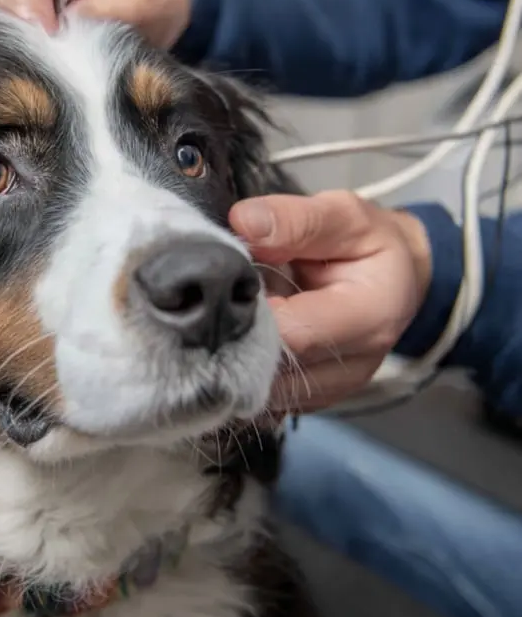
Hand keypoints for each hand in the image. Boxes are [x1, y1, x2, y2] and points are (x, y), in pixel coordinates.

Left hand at [229, 191, 432, 412]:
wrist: (395, 282)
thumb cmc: (369, 245)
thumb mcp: (345, 216)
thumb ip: (297, 220)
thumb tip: (244, 222)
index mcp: (371, 317)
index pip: (292, 333)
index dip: (249, 310)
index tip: (227, 281)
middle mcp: (355, 366)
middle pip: (273, 368)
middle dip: (237, 333)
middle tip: (221, 298)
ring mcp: (332, 390)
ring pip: (263, 389)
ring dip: (238, 353)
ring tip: (236, 314)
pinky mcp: (311, 400)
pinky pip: (265, 397)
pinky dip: (245, 368)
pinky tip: (244, 336)